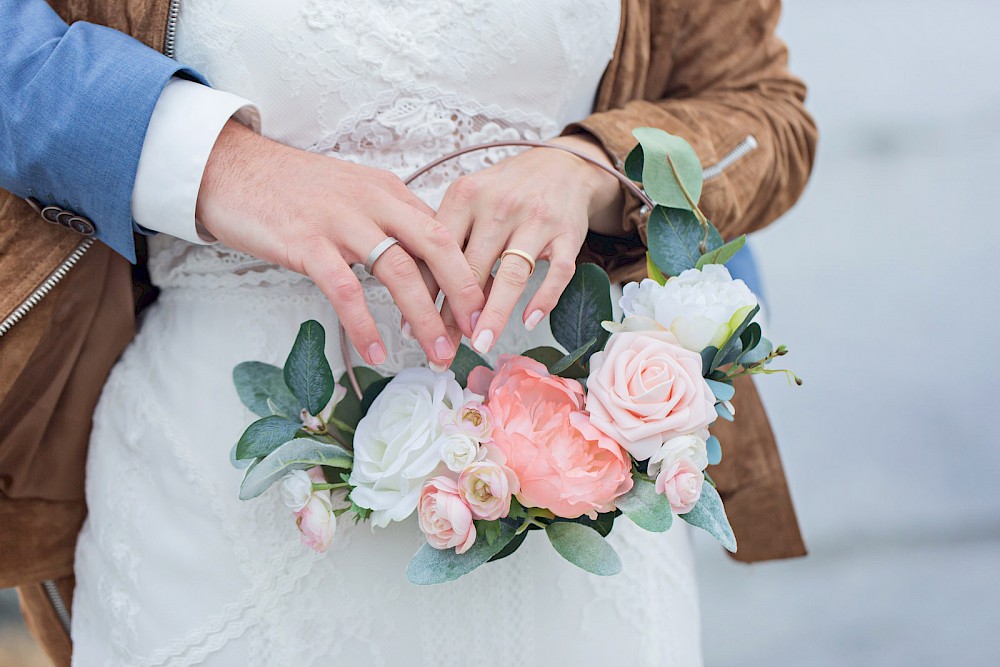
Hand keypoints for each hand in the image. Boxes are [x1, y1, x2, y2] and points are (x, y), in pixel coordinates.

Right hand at [195, 121, 484, 368]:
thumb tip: (421, 260)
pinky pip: (345, 289)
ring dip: (423, 318)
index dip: (467, 271)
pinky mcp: (305, 242)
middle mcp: (373, 201)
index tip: (481, 307)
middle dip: (463, 293)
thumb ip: (387, 221)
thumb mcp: (351, 194)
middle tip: (476, 332)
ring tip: (438, 353)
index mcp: (388, 190)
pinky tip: (377, 350)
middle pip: (436, 246)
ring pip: (398, 271)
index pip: (442, 231)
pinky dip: (365, 323)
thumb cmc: (291, 189)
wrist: (231, 168)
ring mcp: (340, 220)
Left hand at [433, 134, 624, 352]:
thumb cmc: (505, 190)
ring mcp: (537, 220)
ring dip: (495, 314)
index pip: (440, 251)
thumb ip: (447, 238)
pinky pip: (557, 272)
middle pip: (472, 268)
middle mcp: (500, 206)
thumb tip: (417, 292)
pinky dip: (543, 299)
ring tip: (481, 342)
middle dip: (455, 314)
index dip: (425, 291)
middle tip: (442, 347)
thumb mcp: (469, 199)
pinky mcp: (568, 234)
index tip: (412, 324)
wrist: (560, 165)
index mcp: (467, 195)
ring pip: (512, 274)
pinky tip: (528, 322)